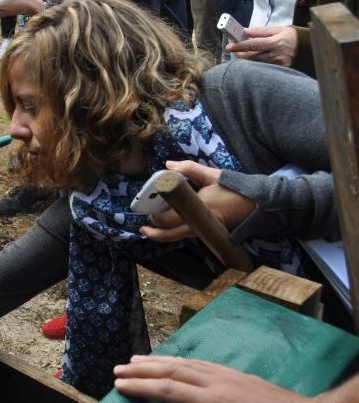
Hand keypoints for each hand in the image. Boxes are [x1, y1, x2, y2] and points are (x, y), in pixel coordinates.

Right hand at [113, 355, 316, 402]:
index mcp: (214, 402)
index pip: (169, 389)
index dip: (141, 387)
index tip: (118, 384)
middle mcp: (217, 383)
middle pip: (172, 371)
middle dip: (143, 370)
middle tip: (118, 368)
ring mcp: (229, 377)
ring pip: (186, 363)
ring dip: (159, 361)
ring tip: (138, 359)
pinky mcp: (239, 376)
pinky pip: (202, 363)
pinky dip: (181, 361)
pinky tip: (177, 362)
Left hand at [139, 160, 256, 242]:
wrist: (258, 205)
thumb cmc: (234, 189)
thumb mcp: (212, 175)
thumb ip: (189, 168)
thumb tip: (168, 164)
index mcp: (198, 208)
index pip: (170, 219)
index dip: (156, 218)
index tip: (148, 211)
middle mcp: (200, 222)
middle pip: (171, 235)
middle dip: (154, 232)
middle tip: (144, 227)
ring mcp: (204, 230)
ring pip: (179, 238)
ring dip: (164, 235)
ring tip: (151, 229)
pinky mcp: (209, 233)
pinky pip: (188, 236)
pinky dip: (176, 233)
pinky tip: (169, 226)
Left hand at [224, 25, 297, 66]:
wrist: (308, 46)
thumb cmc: (290, 36)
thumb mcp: (276, 29)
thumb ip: (259, 31)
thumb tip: (244, 31)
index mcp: (275, 42)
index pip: (253, 45)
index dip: (239, 46)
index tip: (229, 47)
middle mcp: (277, 55)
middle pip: (252, 56)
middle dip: (241, 52)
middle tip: (233, 48)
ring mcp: (279, 64)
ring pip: (256, 63)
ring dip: (247, 58)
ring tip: (243, 52)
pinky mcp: (281, 69)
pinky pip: (264, 66)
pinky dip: (257, 62)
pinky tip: (255, 58)